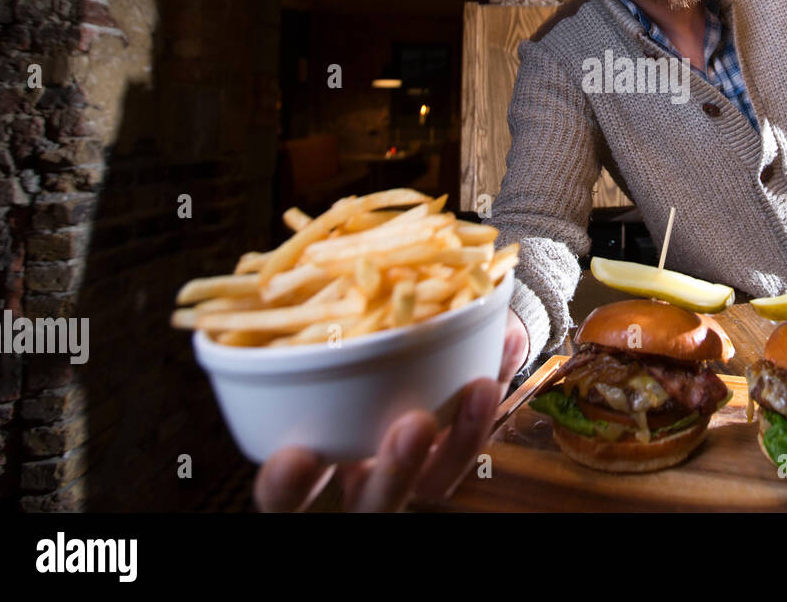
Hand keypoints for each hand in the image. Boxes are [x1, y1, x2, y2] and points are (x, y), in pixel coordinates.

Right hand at [254, 308, 529, 511]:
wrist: (386, 343)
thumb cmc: (325, 345)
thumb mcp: (306, 342)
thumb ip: (299, 334)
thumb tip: (279, 283)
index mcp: (311, 460)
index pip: (288, 496)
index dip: (286, 486)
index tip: (293, 458)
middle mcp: (359, 477)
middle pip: (377, 503)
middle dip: (395, 472)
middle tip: (413, 425)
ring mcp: (411, 470)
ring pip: (438, 481)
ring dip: (464, 436)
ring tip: (479, 386)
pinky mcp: (455, 444)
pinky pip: (482, 429)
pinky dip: (496, 380)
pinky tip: (507, 339)